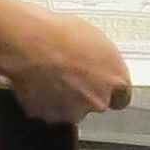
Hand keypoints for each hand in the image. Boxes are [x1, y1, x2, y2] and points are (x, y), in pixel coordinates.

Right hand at [0, 4, 132, 126]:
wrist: (28, 42)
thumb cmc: (59, 34)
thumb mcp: (94, 39)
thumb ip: (101, 62)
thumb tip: (97, 63)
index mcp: (115, 79)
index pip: (121, 98)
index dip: (108, 91)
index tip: (100, 86)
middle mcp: (98, 100)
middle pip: (95, 104)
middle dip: (84, 94)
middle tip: (68, 75)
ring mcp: (74, 111)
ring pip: (71, 110)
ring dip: (63, 99)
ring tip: (49, 76)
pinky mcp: (49, 116)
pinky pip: (49, 111)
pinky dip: (44, 102)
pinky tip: (37, 83)